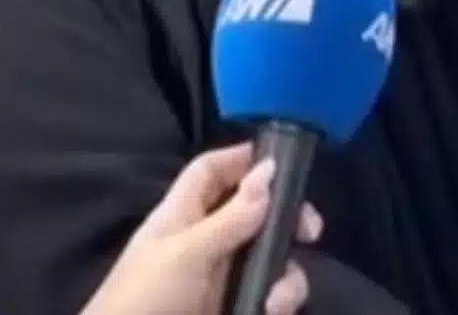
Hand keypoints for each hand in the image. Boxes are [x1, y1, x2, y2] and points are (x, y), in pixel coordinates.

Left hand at [81, 144, 322, 314]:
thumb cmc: (146, 296)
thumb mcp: (188, 254)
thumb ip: (232, 216)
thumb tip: (270, 169)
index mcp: (182, 214)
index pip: (212, 171)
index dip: (243, 158)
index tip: (285, 162)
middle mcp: (205, 241)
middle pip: (254, 213)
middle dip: (285, 219)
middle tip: (310, 231)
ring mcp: (220, 278)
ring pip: (269, 259)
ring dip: (286, 274)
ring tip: (278, 299)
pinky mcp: (233, 307)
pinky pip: (268, 296)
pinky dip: (278, 302)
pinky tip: (272, 311)